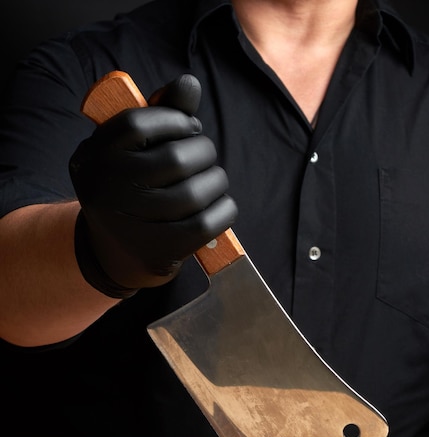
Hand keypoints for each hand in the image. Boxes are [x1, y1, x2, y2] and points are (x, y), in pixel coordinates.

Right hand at [69, 74, 236, 297]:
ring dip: (217, 181)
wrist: (117, 252)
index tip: (190, 128)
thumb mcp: (133, 151)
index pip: (139, 124)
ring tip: (213, 180)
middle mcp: (107, 190)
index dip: (175, 119)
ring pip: (195, 192)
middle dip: (204, 151)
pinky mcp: (159, 251)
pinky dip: (224, 209)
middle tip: (205, 157)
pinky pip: (207, 223)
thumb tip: (189, 83)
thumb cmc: (133, 188)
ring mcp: (132, 224)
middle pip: (175, 158)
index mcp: (95, 157)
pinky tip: (220, 204)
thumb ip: (161, 115)